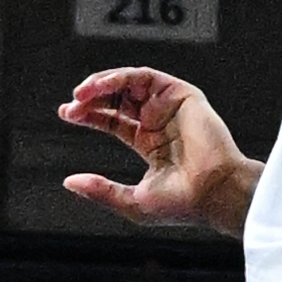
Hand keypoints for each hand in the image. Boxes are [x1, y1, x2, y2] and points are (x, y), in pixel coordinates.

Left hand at [60, 67, 253, 235]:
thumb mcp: (132, 201)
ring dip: (101, 84)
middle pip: (118, 99)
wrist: (214, 194)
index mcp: (152, 144)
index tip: (67, 113)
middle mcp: (160, 122)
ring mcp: (170, 107)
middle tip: (71, 106)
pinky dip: (120, 77)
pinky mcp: (181, 95)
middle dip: (91, 99)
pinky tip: (101, 87)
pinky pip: (145, 76)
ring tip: (80, 94)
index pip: (114, 121)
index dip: (89, 115)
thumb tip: (70, 182)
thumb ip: (100, 191)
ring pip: (129, 83)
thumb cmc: (183, 204)